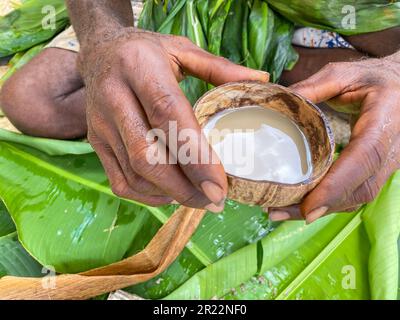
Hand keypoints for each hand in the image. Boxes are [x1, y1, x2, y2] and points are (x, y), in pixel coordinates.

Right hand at [78, 28, 268, 210]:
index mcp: (139, 67)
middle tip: (215, 200)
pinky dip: (148, 195)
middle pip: (148, 155)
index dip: (195, 154)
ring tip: (199, 198)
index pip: (168, 115)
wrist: (100, 53)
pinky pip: (120, 181)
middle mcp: (114, 97)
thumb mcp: (182, 50)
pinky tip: (171, 193)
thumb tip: (260, 81)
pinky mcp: (95, 142)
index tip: (220, 185)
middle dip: (185, 186)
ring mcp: (100, 124)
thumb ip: (219, 68)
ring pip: (134, 173)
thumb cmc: (146, 52)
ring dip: (169, 194)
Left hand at [268, 53, 399, 222]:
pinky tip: (301, 204)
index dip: (337, 185)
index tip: (308, 208)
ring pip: (359, 196)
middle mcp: (392, 147)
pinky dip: (330, 202)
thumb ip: (312, 87)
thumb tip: (277, 102)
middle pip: (360, 188)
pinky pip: (357, 192)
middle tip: (277, 211)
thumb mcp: (343, 74)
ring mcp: (389, 162)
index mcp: (384, 119)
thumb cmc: (374, 78)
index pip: (364, 157)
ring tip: (281, 211)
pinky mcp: (379, 169)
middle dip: (320, 205)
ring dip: (321, 208)